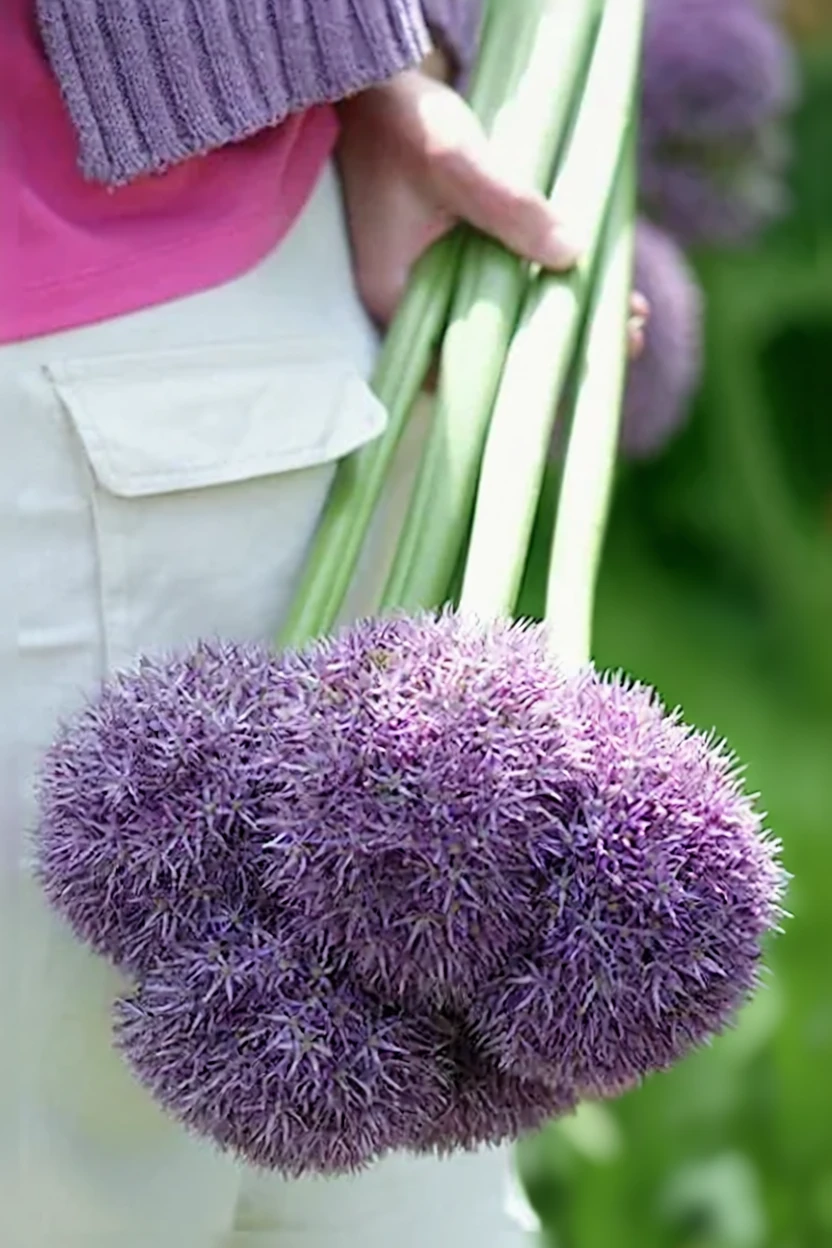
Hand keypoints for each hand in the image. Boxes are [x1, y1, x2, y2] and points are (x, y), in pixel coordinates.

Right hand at [337, 63, 647, 357]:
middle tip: (628, 339)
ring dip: (563, 316)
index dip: (524, 376)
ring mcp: (434, 283)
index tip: (582, 364)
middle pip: (494, 348)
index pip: (461, 367)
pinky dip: (549, 285)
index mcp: (397, 298)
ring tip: (629, 313)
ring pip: (507, 318)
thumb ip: (508, 206)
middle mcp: (413, 304)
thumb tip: (570, 252)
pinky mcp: (454, 259)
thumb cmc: (400, 124)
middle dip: (560, 346)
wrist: (373, 93)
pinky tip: (598, 278)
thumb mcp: (455, 160)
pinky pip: (508, 285)